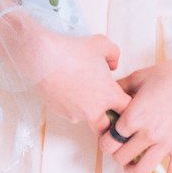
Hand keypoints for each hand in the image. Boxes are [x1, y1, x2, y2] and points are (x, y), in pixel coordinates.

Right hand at [16, 23, 130, 134]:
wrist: (44, 58)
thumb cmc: (73, 51)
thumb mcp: (102, 44)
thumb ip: (113, 55)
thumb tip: (112, 66)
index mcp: (109, 95)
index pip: (127, 111)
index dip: (128, 106)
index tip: (124, 101)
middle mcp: (94, 110)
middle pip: (108, 128)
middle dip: (109, 121)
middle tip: (106, 108)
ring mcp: (75, 114)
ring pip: (86, 118)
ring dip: (88, 110)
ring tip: (81, 87)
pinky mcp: (60, 112)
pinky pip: (70, 112)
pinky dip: (71, 104)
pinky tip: (66, 86)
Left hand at [98, 52, 171, 172]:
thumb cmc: (169, 74)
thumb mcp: (138, 77)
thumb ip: (119, 88)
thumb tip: (105, 94)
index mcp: (135, 116)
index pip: (110, 140)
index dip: (104, 141)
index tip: (107, 138)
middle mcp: (149, 133)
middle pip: (122, 157)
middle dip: (116, 155)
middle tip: (118, 149)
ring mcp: (166, 143)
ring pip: (142, 171)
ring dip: (132, 171)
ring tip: (130, 165)